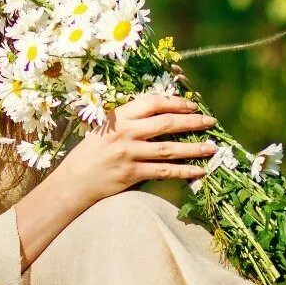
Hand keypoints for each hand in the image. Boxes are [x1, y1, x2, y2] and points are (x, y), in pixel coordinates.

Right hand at [55, 94, 217, 208]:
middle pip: (166, 123)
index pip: (153, 103)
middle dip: (192, 121)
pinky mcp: (131, 174)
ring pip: (169, 148)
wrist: (73, 181)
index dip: (176, 102)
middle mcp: (125, 132)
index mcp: (119, 117)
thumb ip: (132, 122)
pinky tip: (199, 170)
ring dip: (194, 147)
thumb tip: (166, 116)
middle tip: (211, 122)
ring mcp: (129, 153)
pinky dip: (183, 170)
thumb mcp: (107, 129)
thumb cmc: (92, 153)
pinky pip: (163, 171)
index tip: (193, 105)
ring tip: (212, 147)